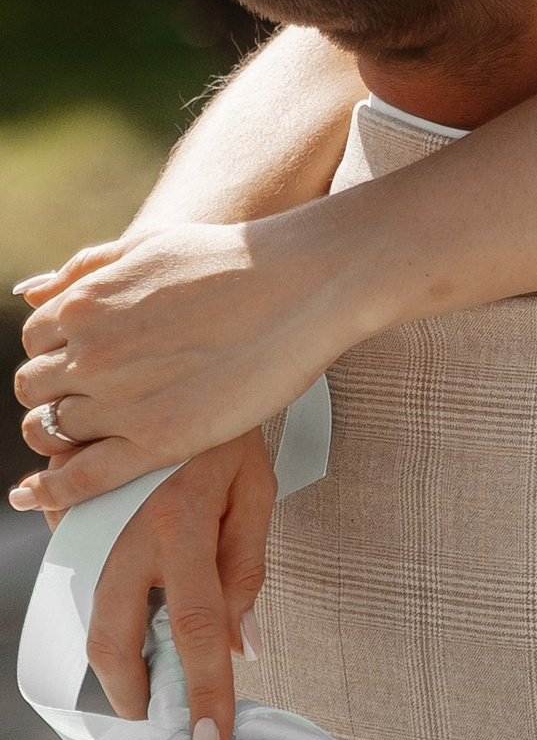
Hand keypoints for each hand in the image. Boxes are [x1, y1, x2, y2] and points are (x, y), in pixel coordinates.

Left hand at [12, 208, 357, 515]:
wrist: (302, 286)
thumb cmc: (234, 260)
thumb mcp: (148, 244)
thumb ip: (85, 269)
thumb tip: (31, 293)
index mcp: (85, 304)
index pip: (35, 341)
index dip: (55, 354)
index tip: (78, 365)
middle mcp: (91, 352)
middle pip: (36, 388)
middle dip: (55, 393)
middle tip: (90, 399)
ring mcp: (122, 399)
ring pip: (52, 430)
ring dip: (62, 433)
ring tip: (93, 432)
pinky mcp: (158, 439)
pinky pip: (83, 477)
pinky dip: (53, 490)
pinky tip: (37, 496)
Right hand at [79, 436, 277, 739]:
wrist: (172, 363)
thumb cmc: (225, 432)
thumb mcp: (254, 494)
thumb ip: (245, 571)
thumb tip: (243, 646)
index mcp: (183, 526)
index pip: (198, 630)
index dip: (205, 692)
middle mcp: (126, 530)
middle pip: (114, 637)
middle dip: (131, 692)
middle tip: (156, 713)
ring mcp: (87, 522)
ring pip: (87, 612)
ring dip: (114, 650)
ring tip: (148, 661)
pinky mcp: (65, 510)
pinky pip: (77, 570)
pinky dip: (102, 591)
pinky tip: (133, 580)